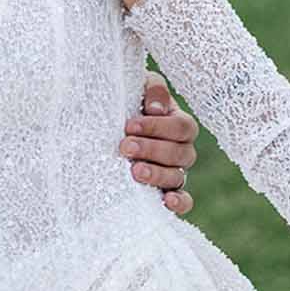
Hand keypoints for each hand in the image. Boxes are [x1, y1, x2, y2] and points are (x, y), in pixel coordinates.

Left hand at [121, 75, 197, 216]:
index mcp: (178, 124)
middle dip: (151, 150)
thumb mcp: (138, 87)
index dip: (158, 127)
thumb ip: (152, 89)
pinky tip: (166, 201)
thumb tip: (157, 109)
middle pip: (180, 152)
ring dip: (157, 174)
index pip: (181, 127)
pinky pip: (184, 201)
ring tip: (135, 171)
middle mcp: (181, 149)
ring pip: (178, 176)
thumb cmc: (125, 104)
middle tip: (125, 147)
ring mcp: (175, 172)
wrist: (105, 126)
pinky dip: (180, 203)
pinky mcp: (166, 192)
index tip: (129, 125)